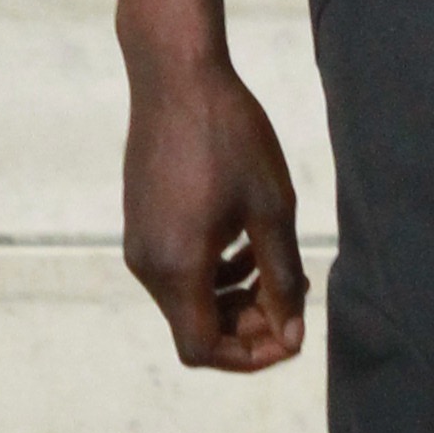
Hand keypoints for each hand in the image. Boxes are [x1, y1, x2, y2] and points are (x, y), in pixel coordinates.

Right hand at [121, 57, 308, 368]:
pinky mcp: (141, 223)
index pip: (205, 349)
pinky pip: (178, 271)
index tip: (292, 335)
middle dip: (249, 326)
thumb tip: (292, 335)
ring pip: (189, 301)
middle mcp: (148, 264)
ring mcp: (139, 243)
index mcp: (177, 267)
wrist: (176, 76)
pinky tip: (246, 243)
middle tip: (294, 298)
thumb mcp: (271, 209)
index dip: (251, 356)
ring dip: (236, 298)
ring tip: (278, 269)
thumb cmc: (229, 137)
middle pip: (197, 329)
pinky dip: (214, 273)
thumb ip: (283, 278)